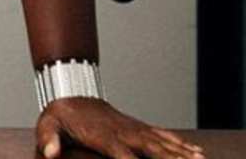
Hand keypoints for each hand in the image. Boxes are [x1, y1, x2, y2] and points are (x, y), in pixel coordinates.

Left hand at [35, 97, 204, 158]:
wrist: (72, 93)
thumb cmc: (61, 116)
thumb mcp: (49, 127)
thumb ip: (49, 141)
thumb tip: (49, 154)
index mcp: (107, 139)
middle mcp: (126, 134)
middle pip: (155, 151)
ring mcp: (135, 130)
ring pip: (164, 143)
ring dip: (183, 153)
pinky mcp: (139, 127)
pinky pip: (164, 135)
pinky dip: (181, 144)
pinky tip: (196, 151)